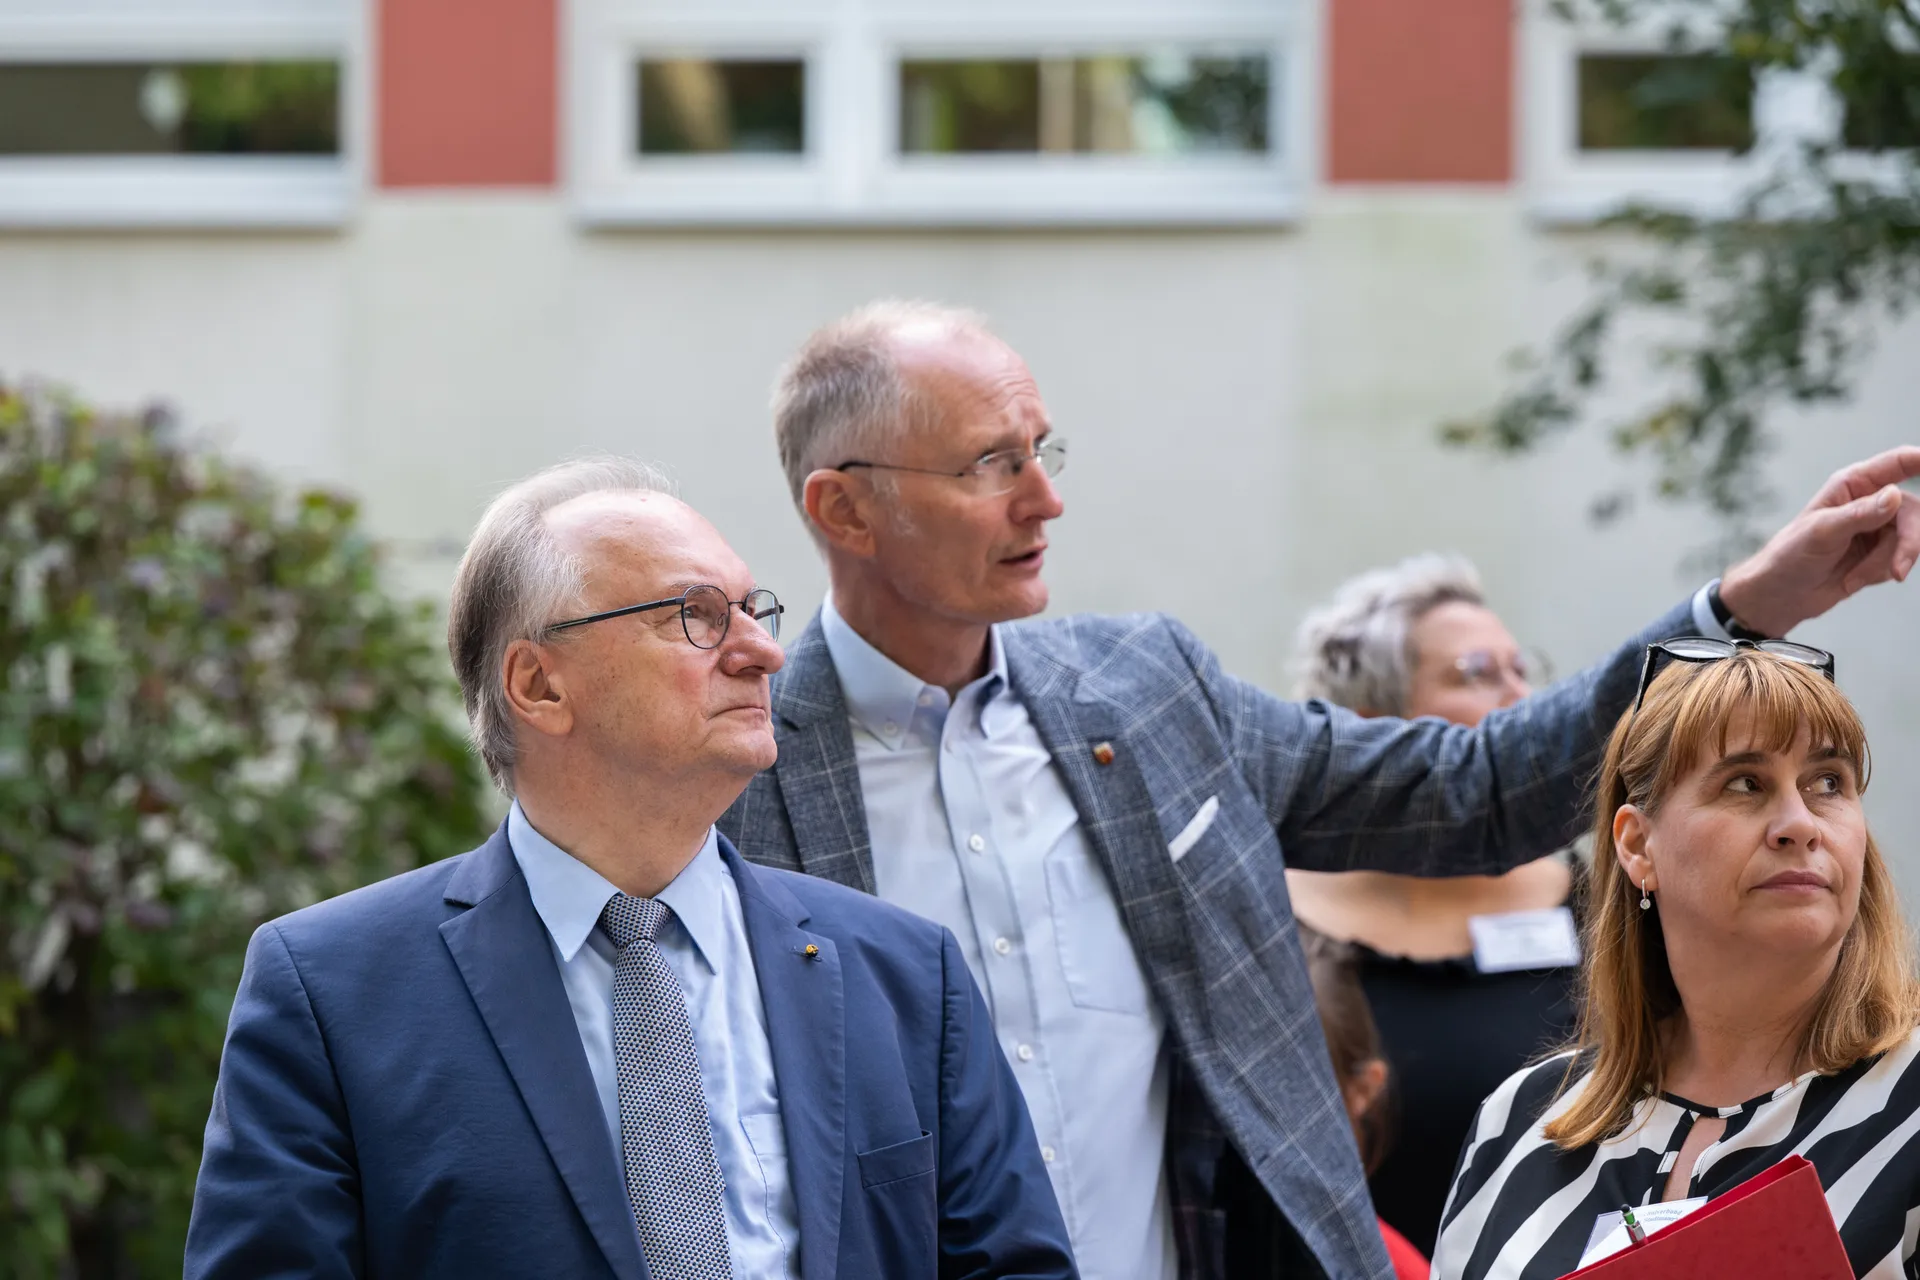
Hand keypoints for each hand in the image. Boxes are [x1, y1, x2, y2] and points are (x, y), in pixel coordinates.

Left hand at [1719, 446, 1919, 636]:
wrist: (1782, 596)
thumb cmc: (1791, 555)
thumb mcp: (1823, 532)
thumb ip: (1860, 513)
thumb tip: (1895, 495)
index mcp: (1853, 484)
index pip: (1898, 463)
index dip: (1919, 460)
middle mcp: (1870, 502)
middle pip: (1913, 511)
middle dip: (1909, 542)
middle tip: (1898, 570)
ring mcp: (1878, 528)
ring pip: (1910, 540)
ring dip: (1885, 564)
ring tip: (1853, 579)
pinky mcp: (1881, 554)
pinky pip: (1900, 560)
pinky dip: (1879, 574)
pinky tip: (1851, 581)